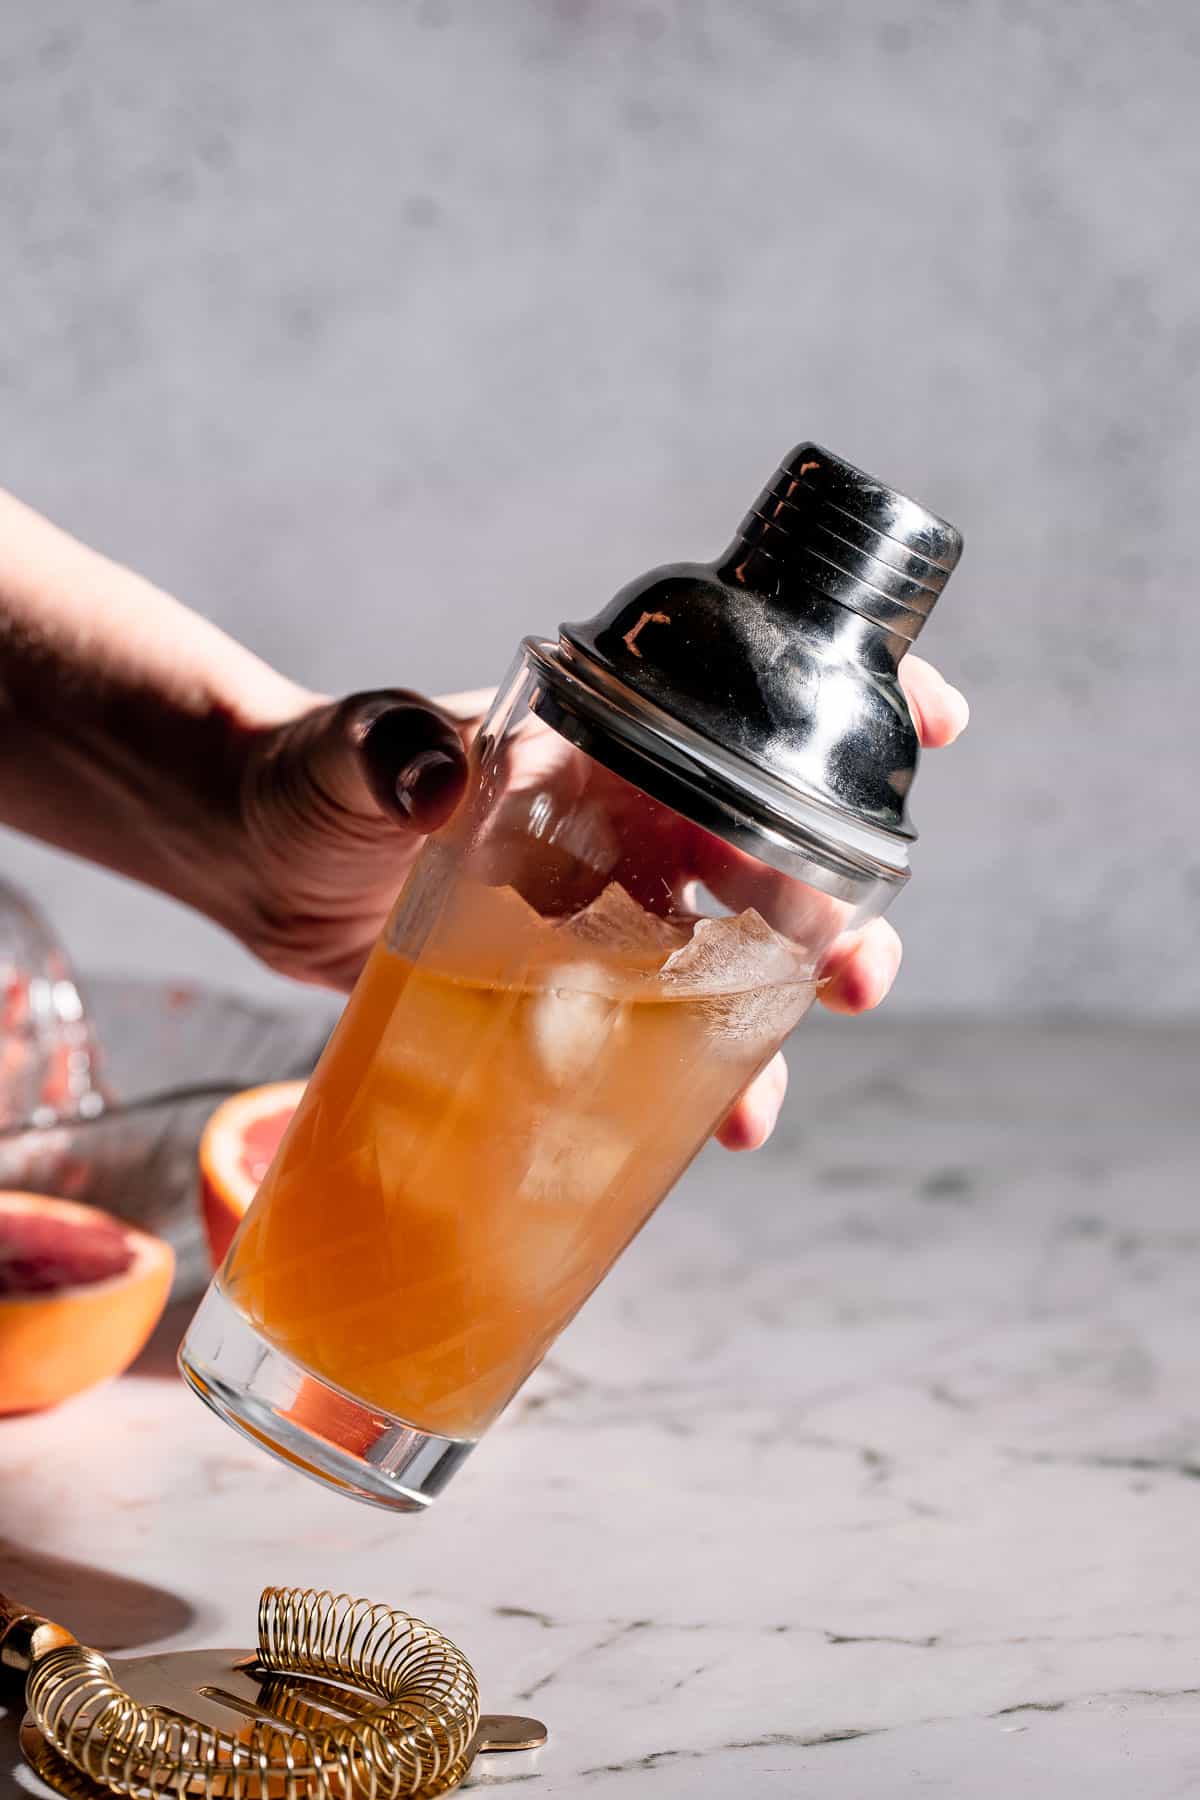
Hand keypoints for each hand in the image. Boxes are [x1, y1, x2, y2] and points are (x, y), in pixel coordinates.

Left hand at [234, 657, 967, 1148]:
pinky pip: (662, 1027)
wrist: (263, 865)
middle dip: (840, 903)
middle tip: (860, 970)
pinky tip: (723, 1125)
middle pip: (774, 848)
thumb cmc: (313, 779)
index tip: (932, 721)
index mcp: (605, 739)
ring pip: (736, 949)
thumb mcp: (351, 754)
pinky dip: (703, 1075)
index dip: (850, 701)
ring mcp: (609, 903)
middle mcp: (628, 817)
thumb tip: (428, 778)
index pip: (746, 701)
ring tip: (795, 1072)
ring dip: (791, 1002)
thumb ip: (386, 753)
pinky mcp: (573, 982)